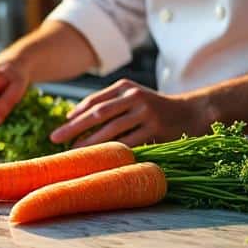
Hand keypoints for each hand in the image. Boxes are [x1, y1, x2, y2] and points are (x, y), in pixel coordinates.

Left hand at [49, 79, 211, 147]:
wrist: (192, 113)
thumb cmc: (155, 108)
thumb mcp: (132, 98)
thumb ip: (108, 104)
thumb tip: (72, 117)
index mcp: (124, 87)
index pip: (94, 101)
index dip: (75, 115)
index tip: (59, 128)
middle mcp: (134, 97)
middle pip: (97, 114)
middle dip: (73, 128)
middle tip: (54, 138)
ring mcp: (145, 113)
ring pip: (111, 130)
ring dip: (90, 143)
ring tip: (74, 152)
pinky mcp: (156, 129)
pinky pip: (130, 142)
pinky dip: (113, 151)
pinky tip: (101, 159)